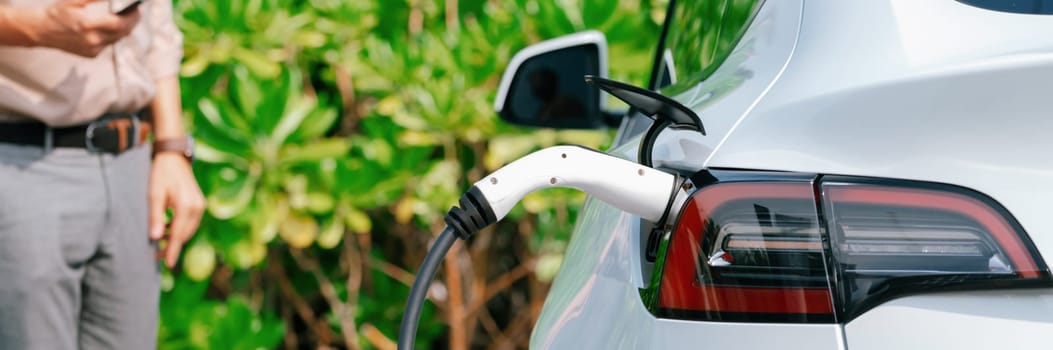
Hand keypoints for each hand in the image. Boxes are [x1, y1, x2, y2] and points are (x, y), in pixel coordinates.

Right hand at [25, 0, 140, 56]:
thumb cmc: (57, 12)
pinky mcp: (91, 55)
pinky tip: (111, 27)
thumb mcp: (74, 0)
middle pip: (122, 32)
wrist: (41, 30)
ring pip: (117, 39)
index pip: (120, 23)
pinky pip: (109, 44)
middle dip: (132, 22)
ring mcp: (92, 49)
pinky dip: (113, 36)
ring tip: (127, 18)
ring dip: (124, 29)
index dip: (132, 16)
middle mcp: (92, 40)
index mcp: (87, 25)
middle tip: (136, 12)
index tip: (138, 8)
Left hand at [148, 153, 205, 267]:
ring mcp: (200, 205)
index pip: (178, 234)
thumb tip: (155, 238)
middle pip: (185, 234)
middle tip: (155, 255)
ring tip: (159, 244)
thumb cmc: (160, 174)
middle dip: (172, 246)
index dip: (172, 250)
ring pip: (188, 230)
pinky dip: (180, 229)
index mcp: (185, 205)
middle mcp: (197, 207)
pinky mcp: (199, 204)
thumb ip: (155, 217)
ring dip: (176, 238)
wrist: (174, 157)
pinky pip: (190, 222)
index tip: (167, 264)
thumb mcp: (153, 194)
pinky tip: (167, 230)